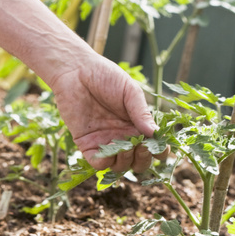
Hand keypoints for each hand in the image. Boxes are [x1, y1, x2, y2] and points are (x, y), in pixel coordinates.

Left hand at [49, 55, 156, 172]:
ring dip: (125, 161)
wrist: (75, 70)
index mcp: (136, 124)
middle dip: (143, 159)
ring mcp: (105, 141)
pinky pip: (98, 163)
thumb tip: (155, 134)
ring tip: (124, 146)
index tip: (159, 147)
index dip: (159, 151)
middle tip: (141, 146)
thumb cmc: (104, 76)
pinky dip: (105, 162)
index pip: (153, 147)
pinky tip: (107, 149)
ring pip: (120, 166)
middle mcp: (122, 136)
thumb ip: (142, 112)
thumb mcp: (129, 91)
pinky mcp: (86, 143)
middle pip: (138, 161)